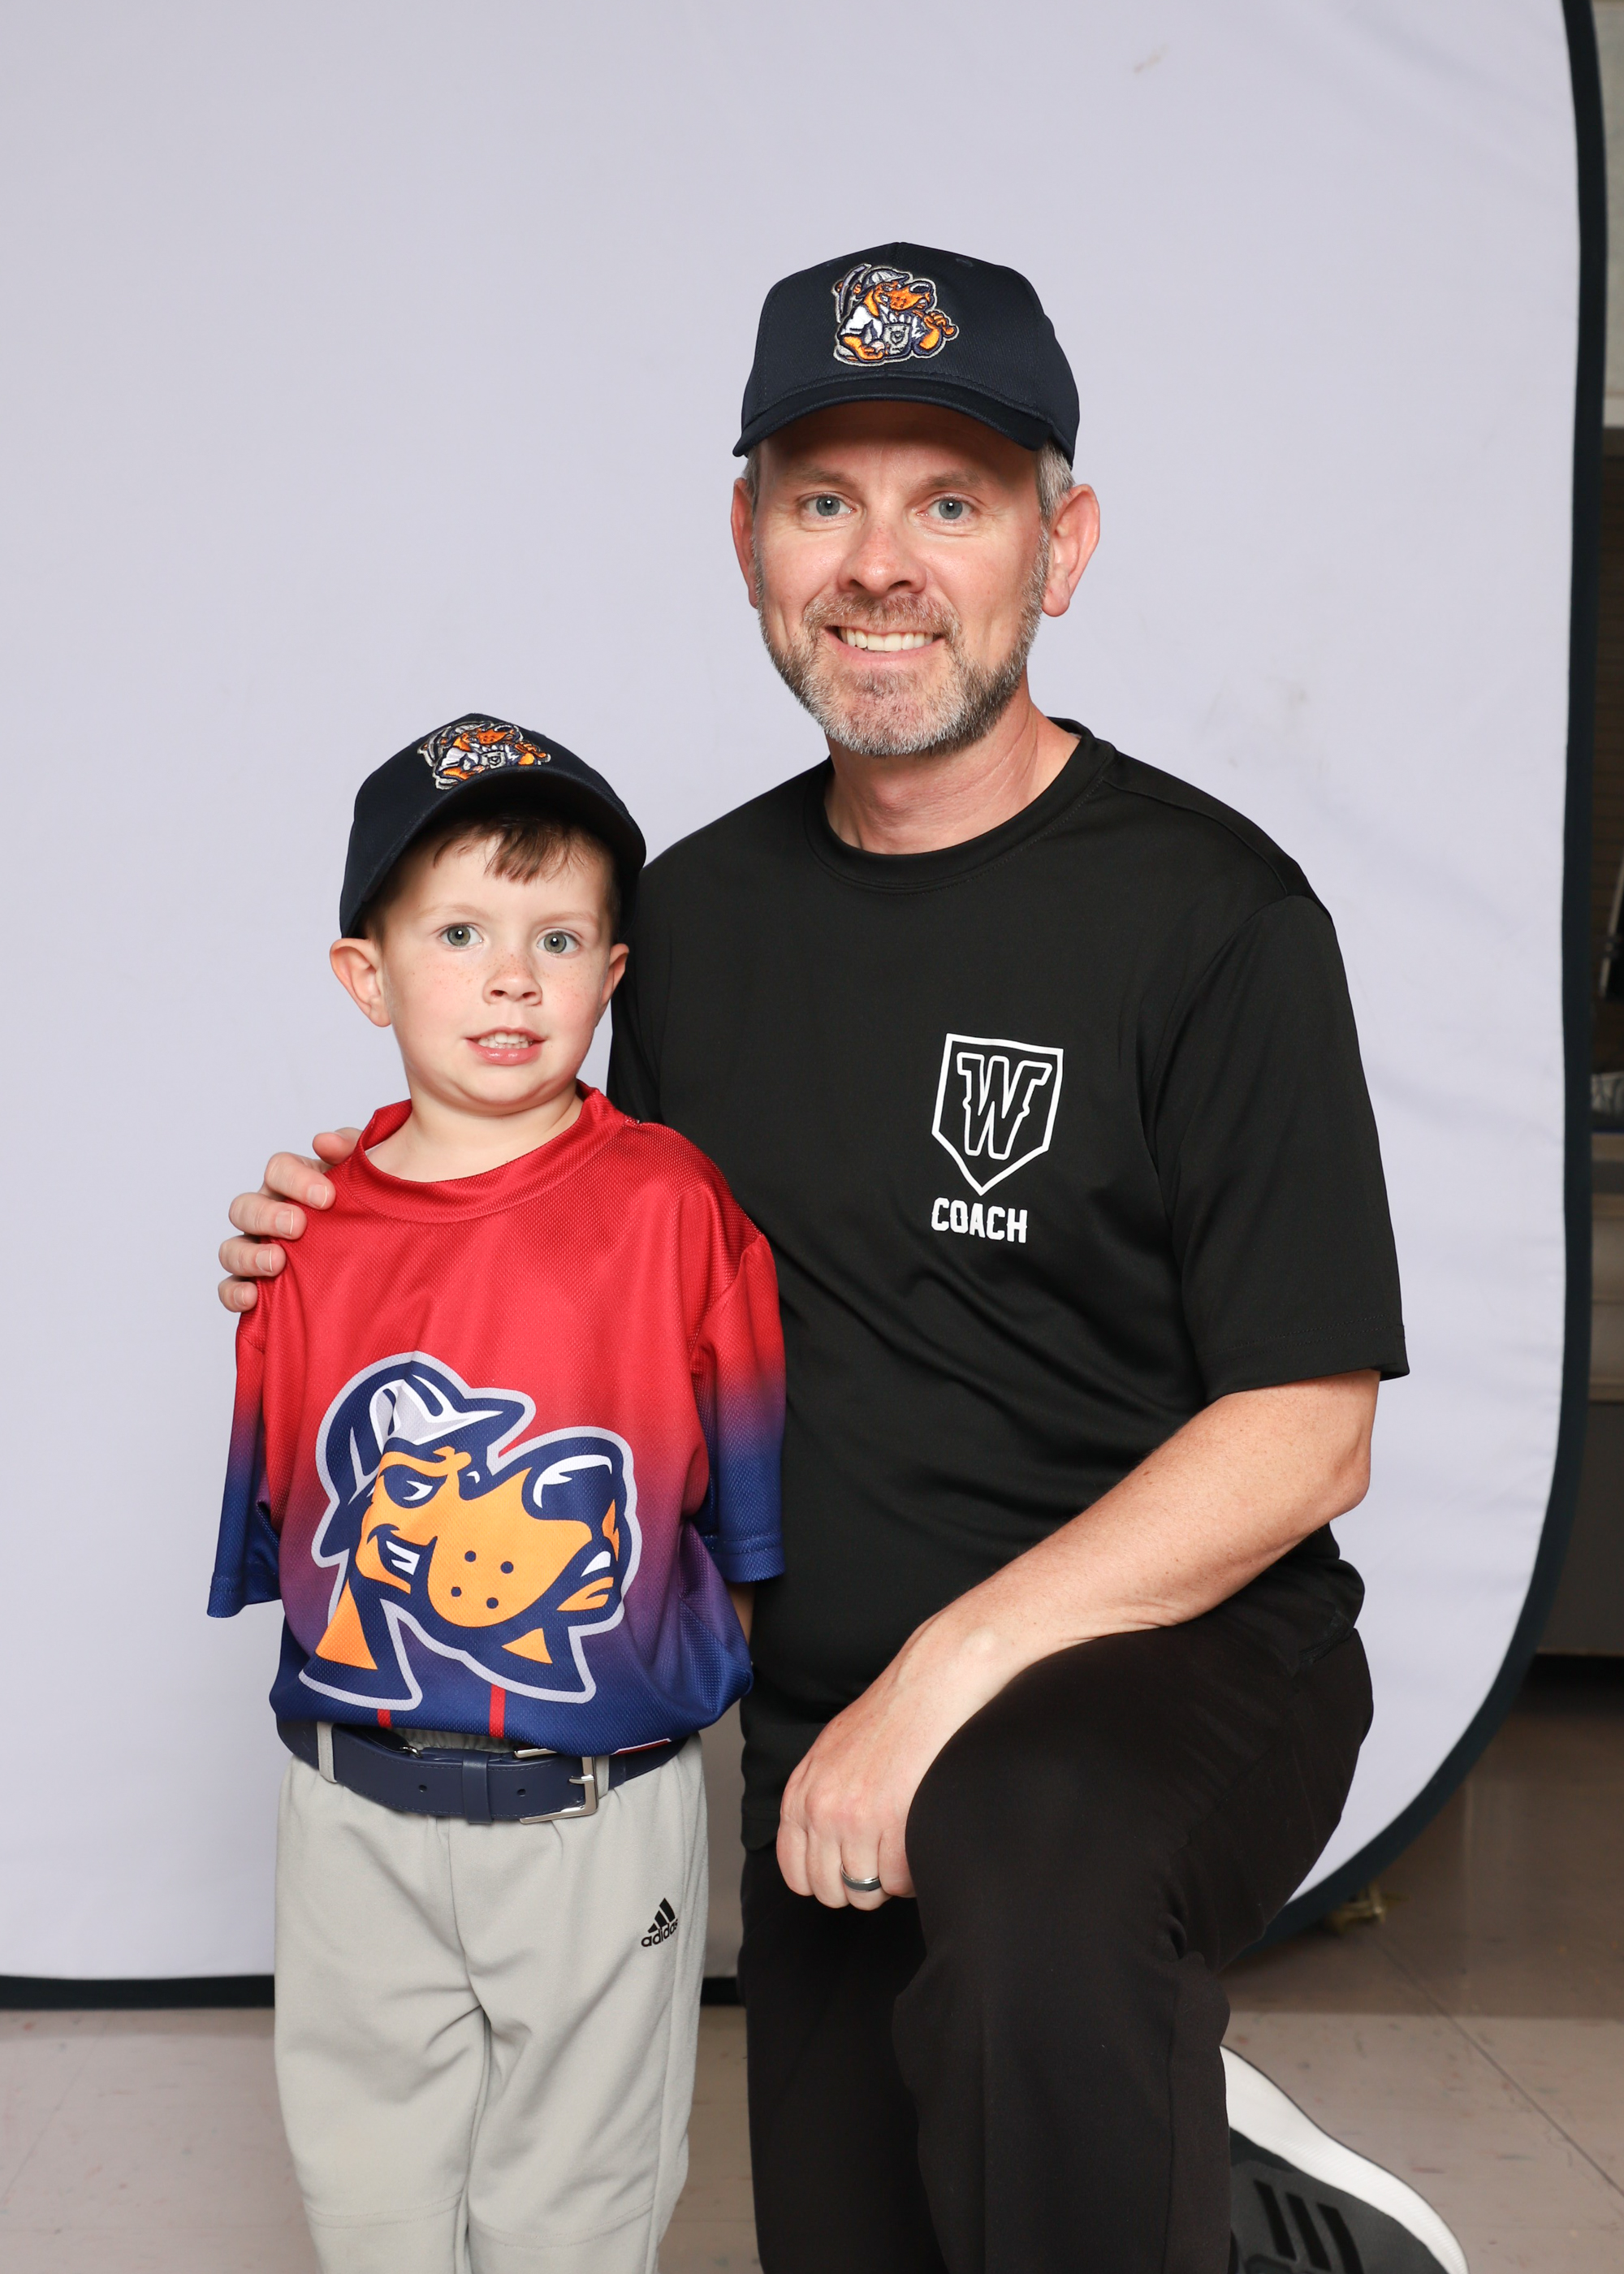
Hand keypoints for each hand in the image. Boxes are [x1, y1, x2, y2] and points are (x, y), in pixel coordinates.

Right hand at [216, 1130, 361, 1311]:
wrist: (381, 1259)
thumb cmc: (368, 1210)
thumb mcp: (367, 1176)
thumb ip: (352, 1149)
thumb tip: (324, 1142)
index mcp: (294, 1185)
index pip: (278, 1169)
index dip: (296, 1180)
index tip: (327, 1198)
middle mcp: (269, 1214)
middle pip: (245, 1207)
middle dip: (268, 1216)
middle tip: (298, 1227)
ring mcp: (257, 1250)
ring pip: (231, 1247)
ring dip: (248, 1254)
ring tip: (277, 1263)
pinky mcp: (255, 1285)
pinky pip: (229, 1288)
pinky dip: (234, 1292)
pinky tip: (254, 1297)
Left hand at [776, 1612, 1014, 1911]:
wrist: (933, 1682)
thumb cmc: (891, 1713)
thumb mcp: (832, 1752)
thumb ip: (817, 1796)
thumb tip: (820, 1844)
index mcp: (802, 1791)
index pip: (795, 1872)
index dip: (826, 1877)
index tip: (849, 1866)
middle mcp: (822, 1809)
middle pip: (830, 1891)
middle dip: (858, 1882)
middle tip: (882, 1855)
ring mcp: (857, 1820)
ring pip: (866, 1891)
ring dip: (887, 1877)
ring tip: (902, 1843)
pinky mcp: (896, 1824)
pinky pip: (900, 1882)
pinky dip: (913, 1872)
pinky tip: (919, 1839)